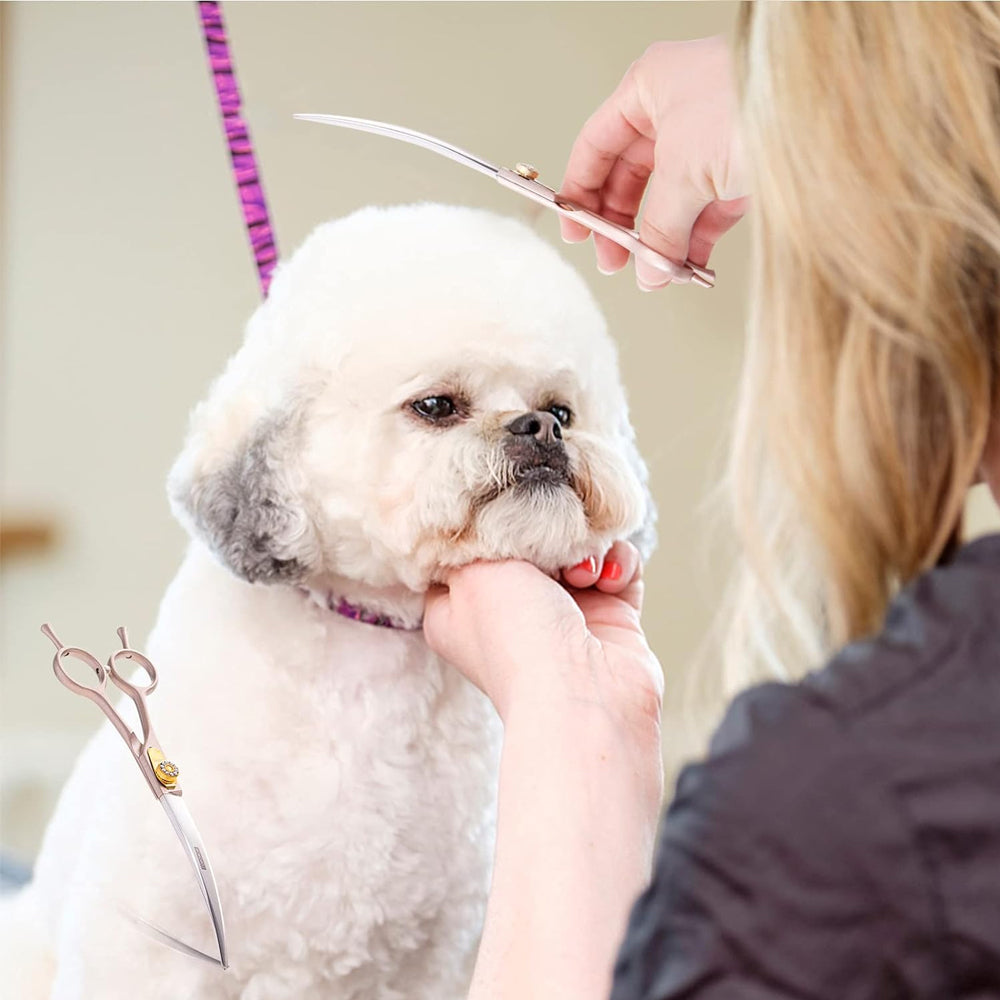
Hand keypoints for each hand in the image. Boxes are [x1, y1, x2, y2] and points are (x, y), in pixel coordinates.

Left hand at [423, 541, 662, 738]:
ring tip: (582, 569)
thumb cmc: (515, 636)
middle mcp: (510, 611)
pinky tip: (609, 576)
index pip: (464, 552)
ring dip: (584, 547)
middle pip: (528, 542)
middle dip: (545, 530)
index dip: (481, 526)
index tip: (497, 507)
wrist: (584, 694)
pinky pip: (617, 564)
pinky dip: (617, 562)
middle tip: (550, 536)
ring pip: (576, 547)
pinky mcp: (612, 614)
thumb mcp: (469, 573)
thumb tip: (494, 517)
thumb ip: (475, 536)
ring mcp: (563, 613)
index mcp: (461, 608)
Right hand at [560, 36, 749, 288]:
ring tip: (656, 273)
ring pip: (672, 199)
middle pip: (633, 177)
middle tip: (615, 262)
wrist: (826, 107)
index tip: (576, 231)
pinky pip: (708, 210)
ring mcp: (712, 138)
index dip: (582, 192)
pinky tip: (687, 267)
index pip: (598, 145)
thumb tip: (647, 267)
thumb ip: (656, 225)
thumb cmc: (751, 104)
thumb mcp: (683, 171)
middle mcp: (679, 108)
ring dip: (661, 240)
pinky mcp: (744, 166)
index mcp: (651, 87)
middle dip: (623, 225)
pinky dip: (696, 241)